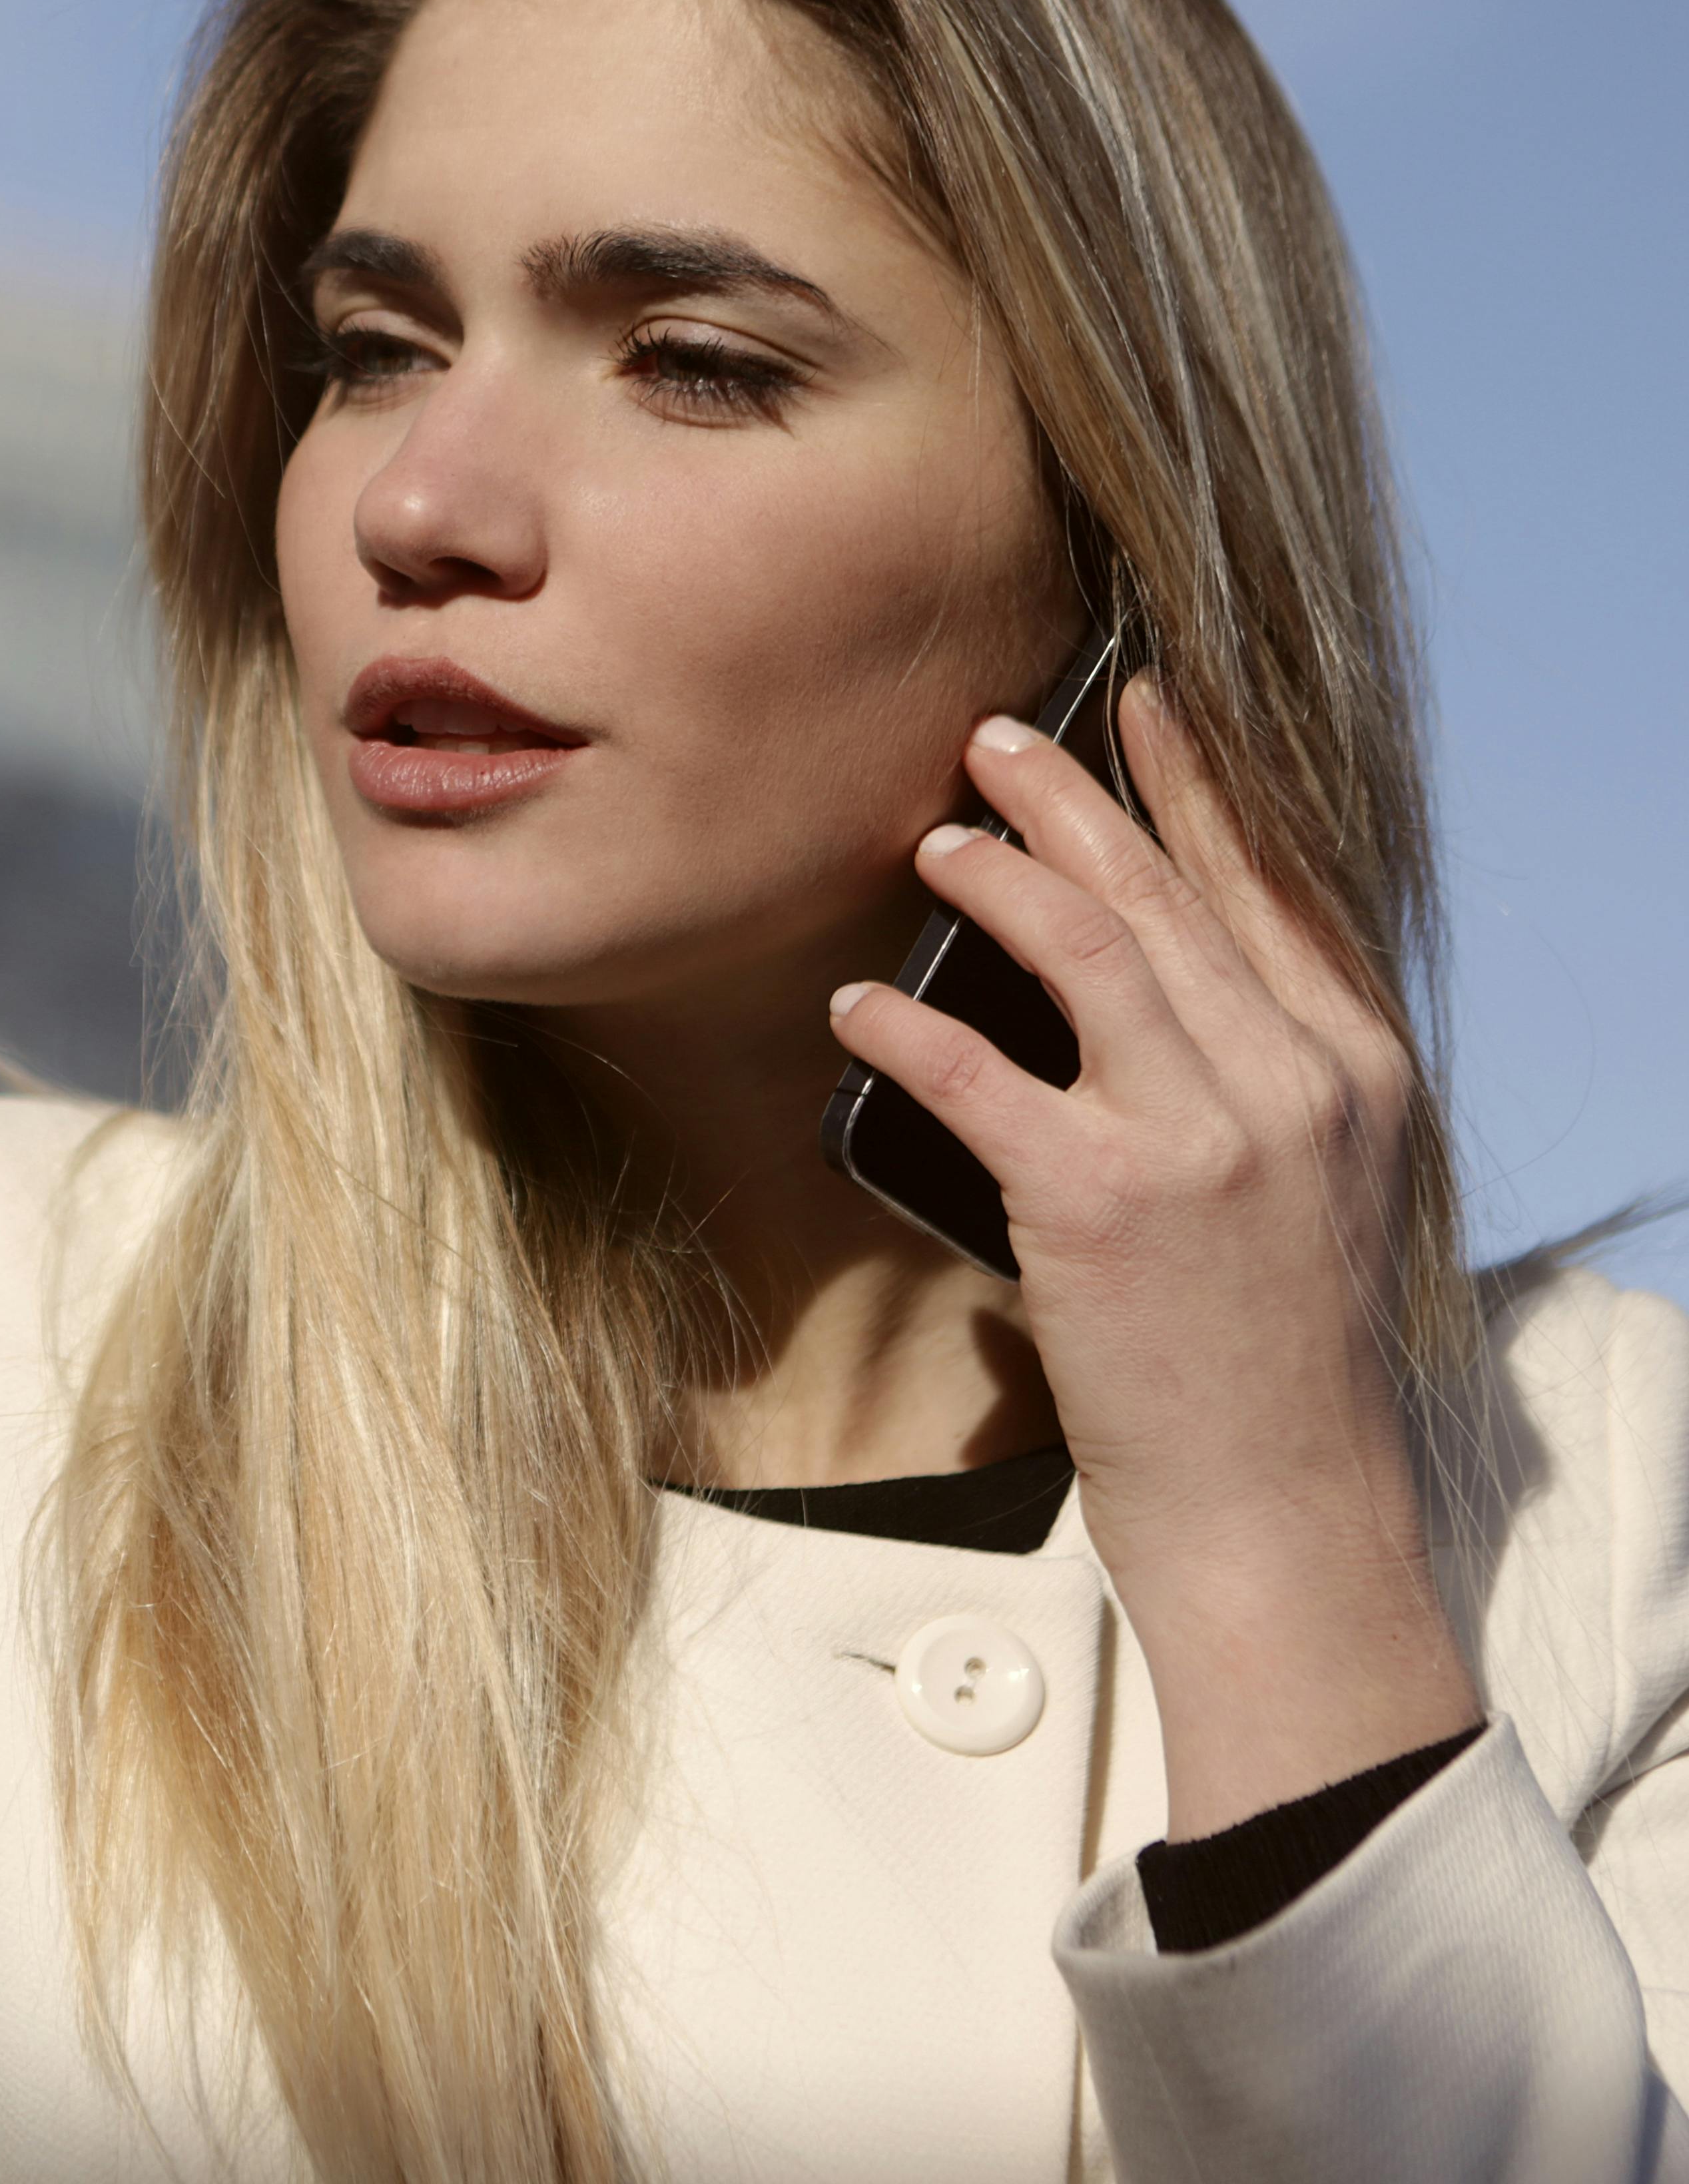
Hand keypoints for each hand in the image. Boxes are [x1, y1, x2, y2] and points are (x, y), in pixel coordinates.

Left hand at [828, 677, 1476, 1836]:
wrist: (1283, 1503)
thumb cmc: (1275, 1355)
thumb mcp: (1319, 1191)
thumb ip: (1260, 1080)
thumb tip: (1156, 983)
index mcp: (1355, 1072)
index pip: (1271, 887)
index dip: (1198, 787)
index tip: (1140, 708)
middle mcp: (1293, 1084)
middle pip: (1167, 894)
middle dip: (1075, 798)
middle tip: (993, 735)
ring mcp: (1202, 1139)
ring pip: (1086, 950)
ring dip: (996, 879)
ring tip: (930, 840)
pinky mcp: (1101, 1202)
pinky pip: (976, 1077)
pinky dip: (904, 1027)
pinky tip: (856, 999)